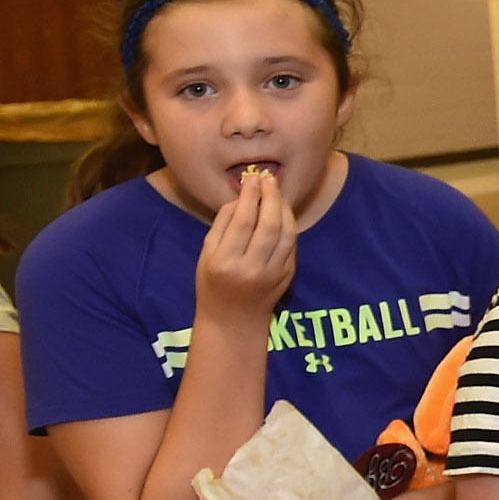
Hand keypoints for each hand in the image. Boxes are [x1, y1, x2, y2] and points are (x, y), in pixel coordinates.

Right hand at [194, 169, 294, 326]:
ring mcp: (274, 274)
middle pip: (269, 224)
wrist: (233, 320)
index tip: (251, 179)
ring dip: (284, 208)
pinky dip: (289, 225)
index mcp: (225, 262)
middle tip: (269, 179)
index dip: (250, 196)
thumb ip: (222, 225)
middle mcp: (252, 268)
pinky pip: (292, 244)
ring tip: (277, 192)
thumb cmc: (212, 283)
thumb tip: (242, 198)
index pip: (243, 222)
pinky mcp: (288, 276)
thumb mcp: (206, 254)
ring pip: (287, 233)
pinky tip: (282, 212)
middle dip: (271, 197)